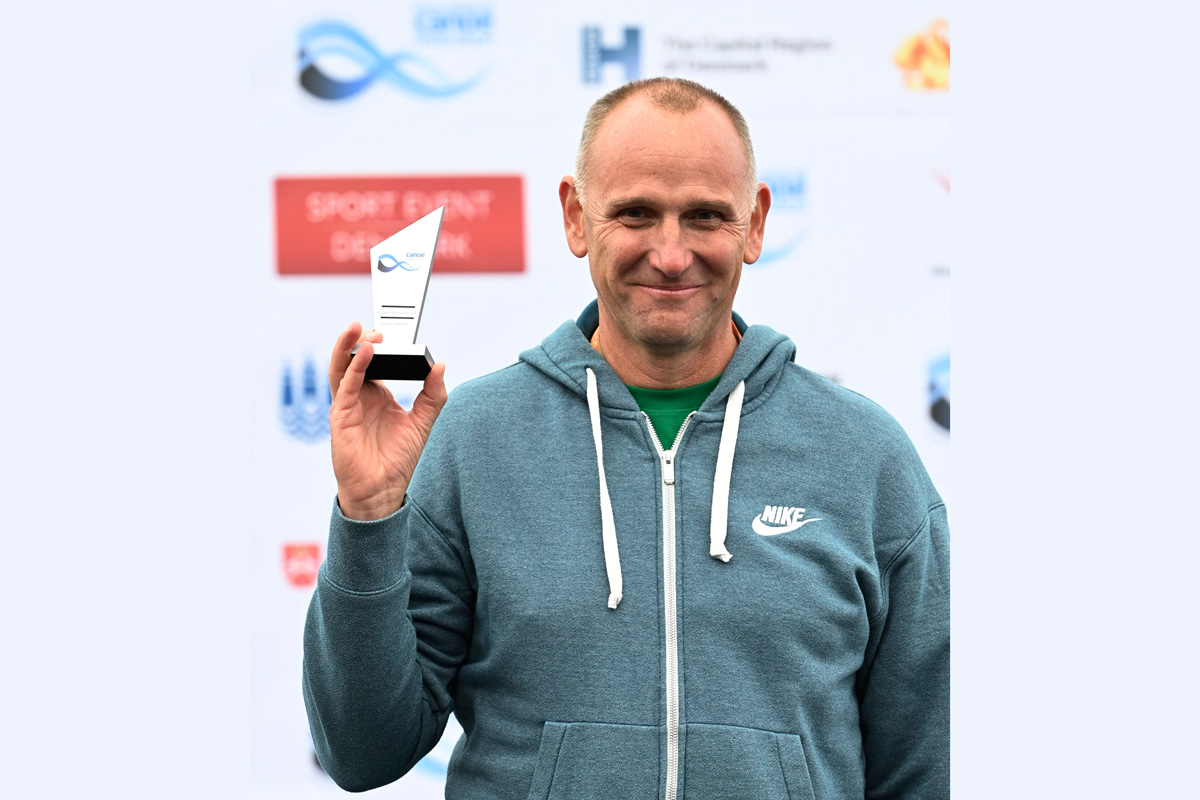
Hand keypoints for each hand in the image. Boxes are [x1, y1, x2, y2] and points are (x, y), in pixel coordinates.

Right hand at [327, 322, 447, 520]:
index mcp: (376, 394)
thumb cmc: (397, 460)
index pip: (374, 361)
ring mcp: (347, 405)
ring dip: (349, 346)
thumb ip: (433, 394)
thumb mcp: (422, 421)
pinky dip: (354, 367)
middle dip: (362, 339)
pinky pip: (345, 386)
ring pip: (341, 367)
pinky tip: (366, 352)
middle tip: (377, 327)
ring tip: (359, 328)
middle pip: (354, 359)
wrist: (383, 491)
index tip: (394, 330)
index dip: (380, 345)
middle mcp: (359, 396)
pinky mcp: (341, 416)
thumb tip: (440, 365)